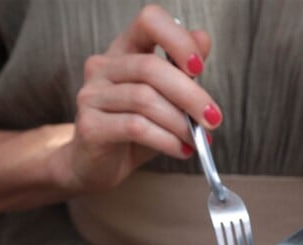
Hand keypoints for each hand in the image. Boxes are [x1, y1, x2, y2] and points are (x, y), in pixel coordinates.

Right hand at [55, 5, 219, 194]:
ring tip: (195, 139)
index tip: (199, 67)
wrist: (99, 165)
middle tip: (213, 117)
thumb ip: (182, 70)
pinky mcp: (89, 125)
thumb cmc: (133, 131)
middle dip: (190, 94)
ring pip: (144, 99)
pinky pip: (135, 127)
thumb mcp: (166, 99)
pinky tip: (180, 149)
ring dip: (179, 123)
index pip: (149, 21)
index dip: (177, 40)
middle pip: (151, 67)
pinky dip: (166, 140)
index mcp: (124, 50)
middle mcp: (103, 66)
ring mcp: (92, 95)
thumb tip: (203, 39)